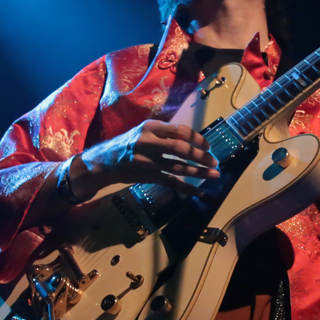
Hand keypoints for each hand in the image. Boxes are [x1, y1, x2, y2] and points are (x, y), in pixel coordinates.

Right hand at [79, 120, 218, 194]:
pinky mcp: (147, 176)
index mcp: (151, 128)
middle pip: (180, 148)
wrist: (103, 162)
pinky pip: (171, 182)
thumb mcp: (144, 132)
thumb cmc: (128, 144)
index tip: (208, 146)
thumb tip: (192, 138)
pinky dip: (187, 188)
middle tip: (214, 161)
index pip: (180, 131)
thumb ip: (164, 134)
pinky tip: (200, 192)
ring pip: (178, 167)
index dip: (197, 138)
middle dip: (200, 155)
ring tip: (215, 174)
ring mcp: (148, 161)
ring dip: (199, 172)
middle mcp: (149, 142)